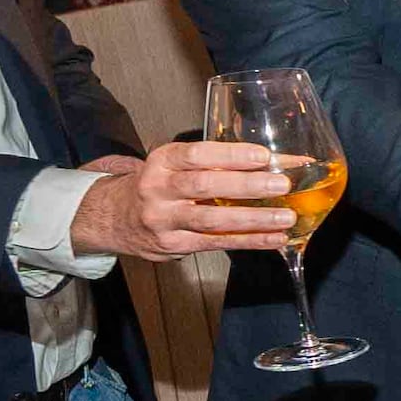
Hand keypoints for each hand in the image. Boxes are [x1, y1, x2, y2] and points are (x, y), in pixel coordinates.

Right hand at [72, 139, 301, 261]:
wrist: (115, 217)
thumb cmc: (159, 185)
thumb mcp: (175, 164)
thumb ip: (216, 161)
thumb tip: (277, 160)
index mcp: (162, 161)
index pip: (197, 154)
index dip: (231, 155)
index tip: (263, 156)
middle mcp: (158, 189)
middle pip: (204, 186)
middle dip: (247, 186)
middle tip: (281, 184)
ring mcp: (164, 220)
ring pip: (211, 220)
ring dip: (253, 219)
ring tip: (285, 217)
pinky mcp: (173, 246)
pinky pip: (216, 244)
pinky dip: (248, 241)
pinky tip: (273, 238)